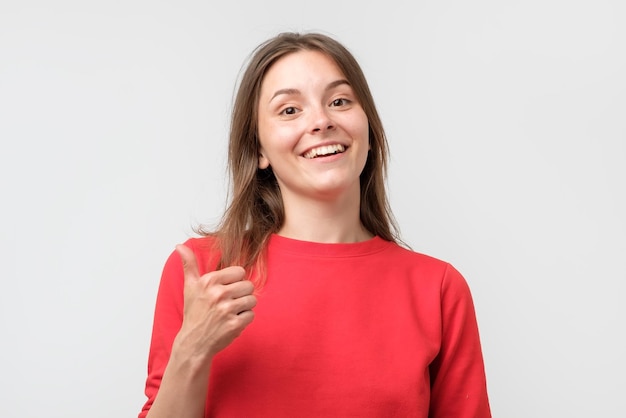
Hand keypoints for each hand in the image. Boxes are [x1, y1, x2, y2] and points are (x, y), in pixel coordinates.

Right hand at [173, 244, 256, 363]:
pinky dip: (244, 320)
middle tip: (228, 303)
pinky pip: (251, 315)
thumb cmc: (194, 313)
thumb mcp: (190, 287)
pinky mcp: (234, 324)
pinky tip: (231, 322)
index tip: (225, 290)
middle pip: (249, 285)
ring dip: (244, 307)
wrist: (193, 342)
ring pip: (252, 300)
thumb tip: (179, 246)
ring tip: (230, 313)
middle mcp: (218, 294)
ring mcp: (227, 310)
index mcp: (209, 281)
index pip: (240, 272)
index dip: (235, 281)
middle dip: (241, 295)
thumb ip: (189, 264)